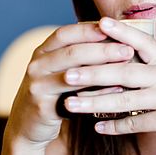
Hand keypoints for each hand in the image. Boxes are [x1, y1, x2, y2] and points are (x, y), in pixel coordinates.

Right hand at [6, 21, 134, 146]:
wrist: (27, 127)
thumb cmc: (53, 95)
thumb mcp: (60, 71)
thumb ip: (79, 57)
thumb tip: (115, 38)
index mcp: (42, 52)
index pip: (65, 34)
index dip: (88, 29)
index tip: (114, 27)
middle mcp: (37, 65)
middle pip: (71, 52)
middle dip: (102, 49)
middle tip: (128, 49)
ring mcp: (37, 86)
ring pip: (72, 76)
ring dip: (101, 70)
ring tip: (125, 69)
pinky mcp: (42, 108)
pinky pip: (74, 100)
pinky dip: (97, 95)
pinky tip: (116, 91)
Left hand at [63, 18, 155, 153]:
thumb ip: (154, 68)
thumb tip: (124, 61)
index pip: (143, 41)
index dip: (121, 31)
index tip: (99, 23)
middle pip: (124, 71)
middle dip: (93, 72)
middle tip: (68, 73)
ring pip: (124, 99)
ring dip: (95, 102)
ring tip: (71, 105)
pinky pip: (136, 123)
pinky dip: (115, 126)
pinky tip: (97, 128)